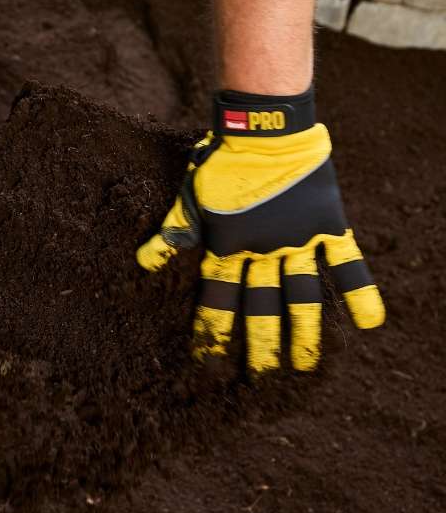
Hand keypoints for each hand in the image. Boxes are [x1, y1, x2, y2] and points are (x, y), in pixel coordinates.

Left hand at [137, 89, 383, 373]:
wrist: (263, 131)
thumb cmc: (220, 164)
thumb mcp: (191, 200)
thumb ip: (173, 235)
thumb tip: (143, 265)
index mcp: (227, 247)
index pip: (217, 299)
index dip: (212, 331)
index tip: (209, 362)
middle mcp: (263, 251)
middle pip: (262, 307)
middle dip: (259, 344)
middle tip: (259, 380)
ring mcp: (297, 241)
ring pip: (302, 296)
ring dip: (304, 333)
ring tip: (305, 367)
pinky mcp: (326, 226)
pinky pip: (348, 264)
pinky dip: (359, 292)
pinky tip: (369, 324)